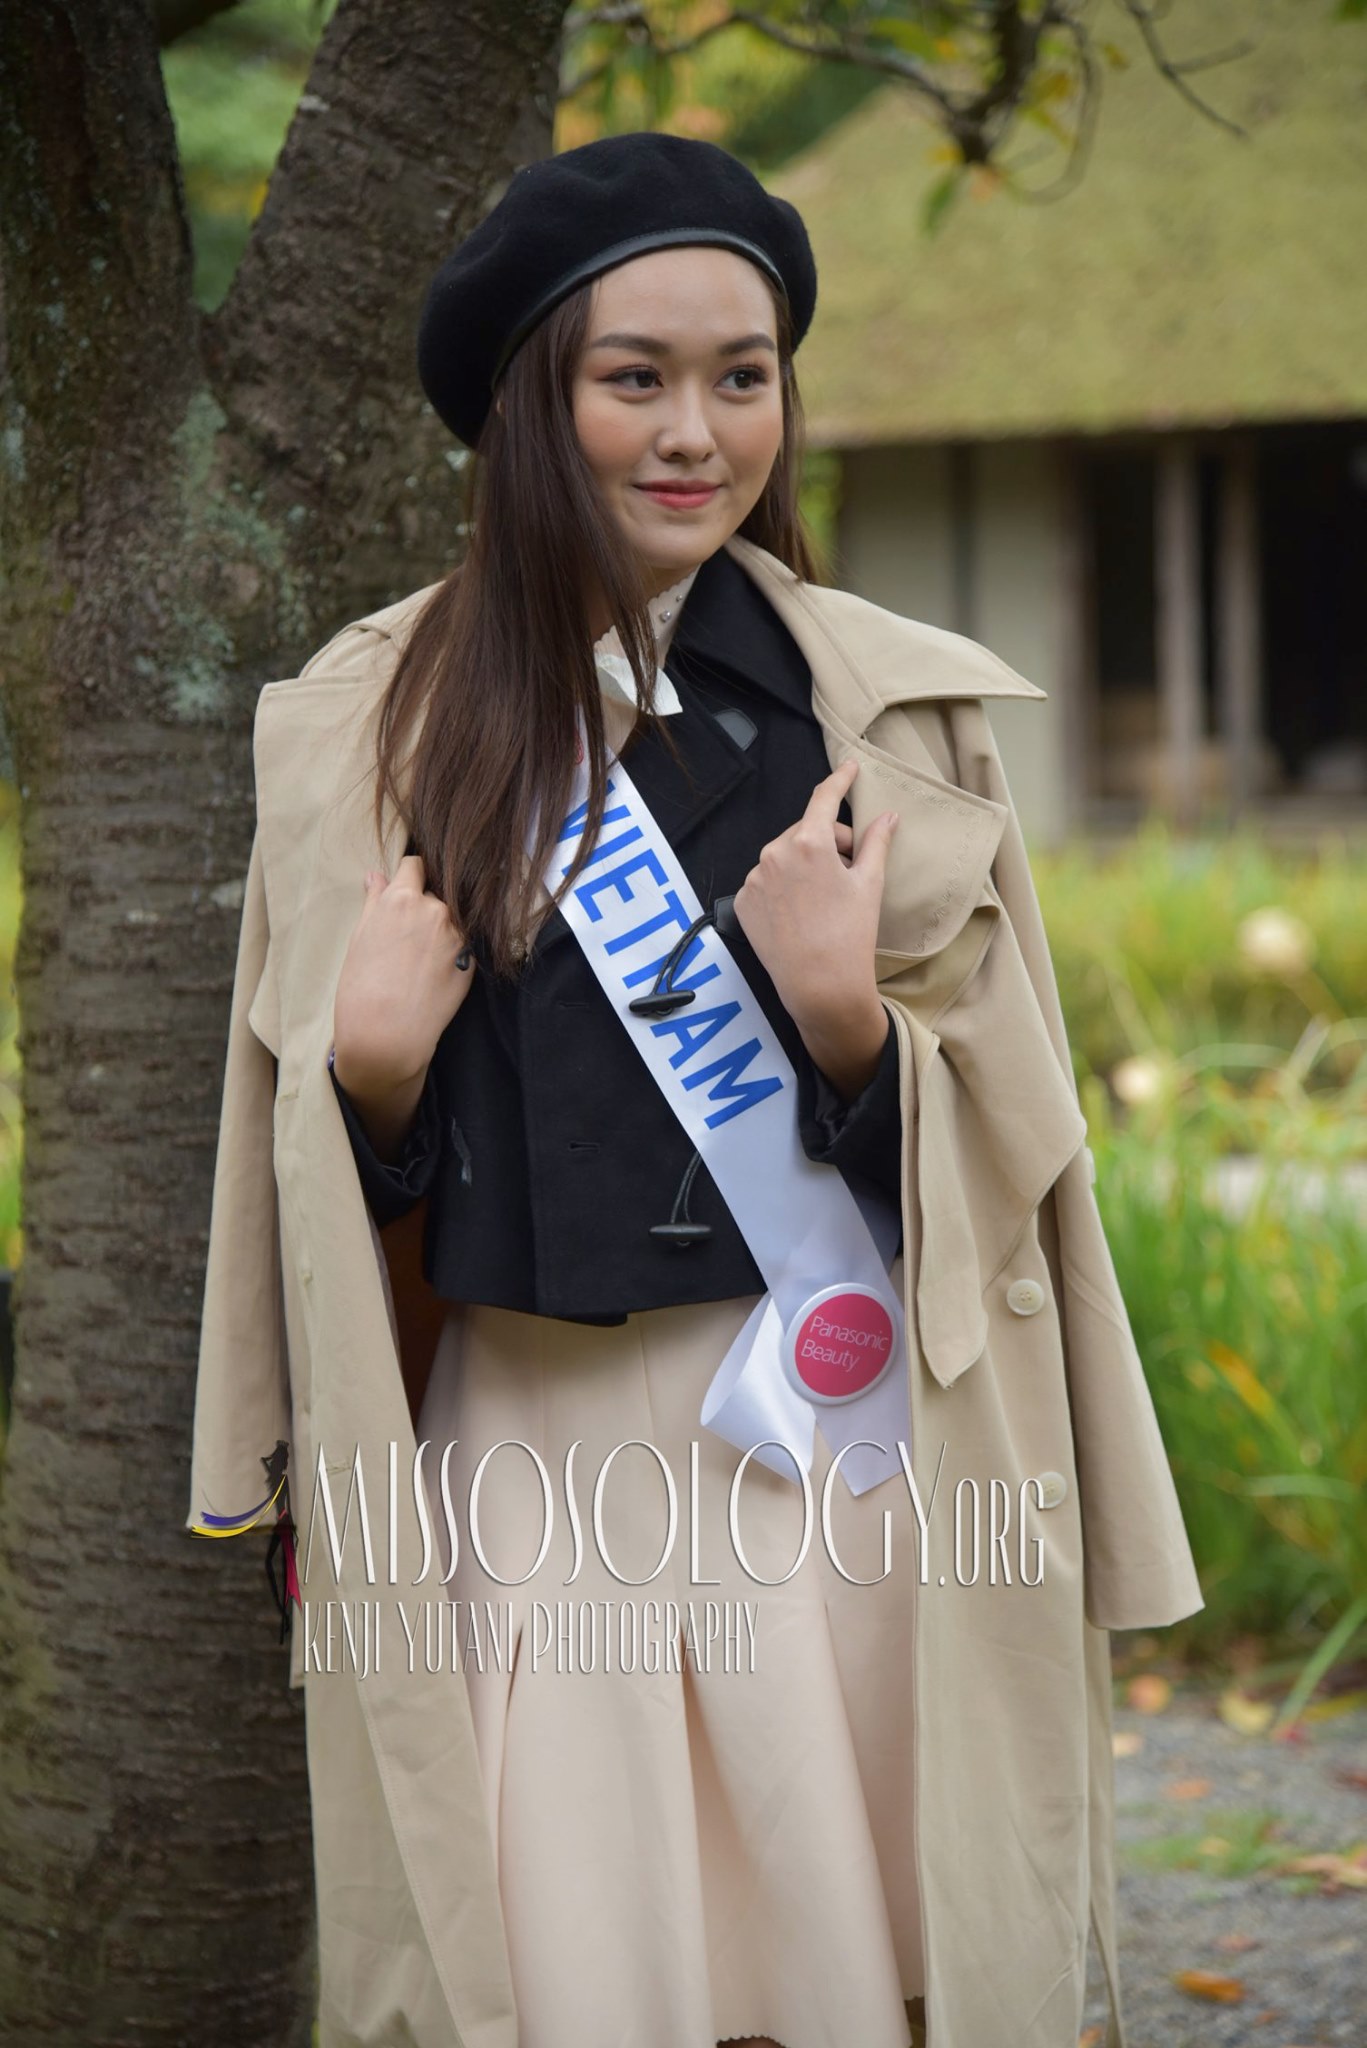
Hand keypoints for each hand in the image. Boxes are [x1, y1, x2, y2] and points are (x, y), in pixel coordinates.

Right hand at [332, 854, 473, 1096]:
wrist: (387, 1035)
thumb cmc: (362, 988)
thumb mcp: (360, 938)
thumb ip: (374, 902)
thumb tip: (377, 876)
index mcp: (402, 898)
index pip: (415, 865)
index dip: (409, 876)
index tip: (404, 890)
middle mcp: (436, 910)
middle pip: (434, 894)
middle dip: (423, 907)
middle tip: (405, 939)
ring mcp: (458, 935)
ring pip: (450, 920)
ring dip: (439, 930)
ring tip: (418, 962)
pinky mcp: (472, 960)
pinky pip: (462, 945)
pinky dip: (451, 953)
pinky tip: (432, 975)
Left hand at [732, 756, 897, 1098]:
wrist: (820, 986)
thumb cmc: (850, 935)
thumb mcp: (869, 884)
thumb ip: (876, 843)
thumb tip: (887, 816)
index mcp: (808, 842)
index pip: (824, 799)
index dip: (839, 781)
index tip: (848, 768)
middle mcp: (774, 853)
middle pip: (806, 833)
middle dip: (829, 845)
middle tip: (850, 875)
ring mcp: (754, 878)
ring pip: (784, 858)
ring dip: (804, 868)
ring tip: (822, 903)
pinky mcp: (743, 901)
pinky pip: (766, 883)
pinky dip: (782, 890)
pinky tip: (799, 915)